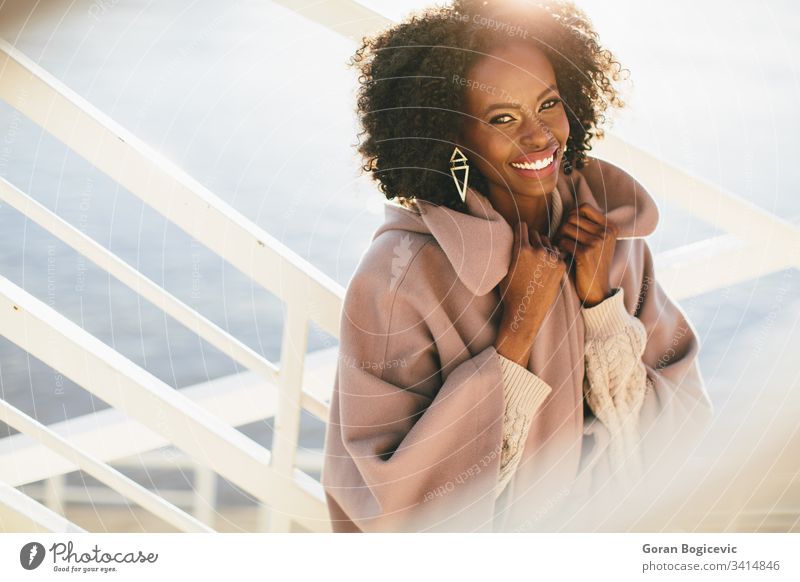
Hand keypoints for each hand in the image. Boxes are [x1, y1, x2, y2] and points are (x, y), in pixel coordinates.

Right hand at [495, 221, 565, 364]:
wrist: (526, 311)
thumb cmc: (512, 292)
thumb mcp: (507, 268)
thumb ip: (514, 251)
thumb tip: (520, 239)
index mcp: (521, 249)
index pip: (522, 226)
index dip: (519, 229)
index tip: (520, 232)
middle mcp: (538, 251)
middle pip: (536, 233)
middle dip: (531, 239)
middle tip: (528, 250)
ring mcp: (551, 258)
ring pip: (547, 242)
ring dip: (543, 247)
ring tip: (536, 261)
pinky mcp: (561, 266)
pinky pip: (556, 253)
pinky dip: (551, 257)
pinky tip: (545, 267)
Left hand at [553, 203, 618, 306]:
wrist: (597, 288)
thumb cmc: (594, 263)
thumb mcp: (601, 242)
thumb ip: (592, 226)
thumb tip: (571, 210)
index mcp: (611, 227)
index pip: (584, 207)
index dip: (572, 214)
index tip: (570, 227)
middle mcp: (606, 232)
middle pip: (572, 217)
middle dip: (563, 226)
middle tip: (563, 238)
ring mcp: (597, 242)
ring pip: (565, 227)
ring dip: (559, 237)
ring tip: (562, 245)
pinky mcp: (586, 253)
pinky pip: (563, 241)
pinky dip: (559, 247)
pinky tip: (562, 253)